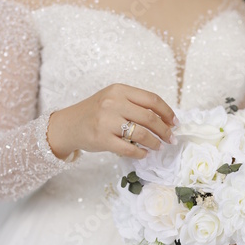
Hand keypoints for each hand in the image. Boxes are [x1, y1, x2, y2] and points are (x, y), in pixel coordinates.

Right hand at [47, 83, 177, 159]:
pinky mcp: (102, 139)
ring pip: (142, 134)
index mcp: (119, 90)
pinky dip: (140, 153)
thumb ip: (135, 104)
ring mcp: (107, 121)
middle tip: (171, 138)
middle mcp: (113, 103)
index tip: (175, 122)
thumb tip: (165, 118)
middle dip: (165, 130)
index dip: (167, 112)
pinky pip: (129, 149)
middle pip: (150, 118)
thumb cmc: (96, 112)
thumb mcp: (114, 99)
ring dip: (155, 143)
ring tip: (159, 147)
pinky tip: (144, 153)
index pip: (152, 100)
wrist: (69, 125)